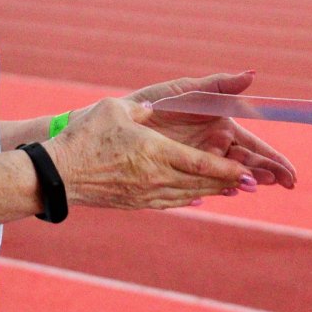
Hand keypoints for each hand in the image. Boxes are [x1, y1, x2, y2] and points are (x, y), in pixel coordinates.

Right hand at [47, 97, 250, 209]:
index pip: (200, 163)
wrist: (58, 175)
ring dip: (212, 191)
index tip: (247, 170)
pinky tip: (198, 196)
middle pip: (201, 183)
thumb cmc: (84, 137)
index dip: (227, 168)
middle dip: (228, 182)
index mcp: (154, 152)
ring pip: (188, 194)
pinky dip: (189, 198)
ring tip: (233, 188)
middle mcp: (155, 177)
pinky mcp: (135, 202)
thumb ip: (142, 109)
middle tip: (253, 181)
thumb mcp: (115, 109)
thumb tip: (157, 109)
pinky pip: (170, 202)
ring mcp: (146, 193)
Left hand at [130, 70, 297, 188]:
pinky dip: (218, 188)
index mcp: (221, 127)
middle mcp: (214, 148)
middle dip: (266, 173)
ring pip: (229, 176)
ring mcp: (199, 163)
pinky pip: (204, 185)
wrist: (119, 121)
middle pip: (246, 164)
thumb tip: (252, 75)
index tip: (290, 172)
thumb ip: (220, 85)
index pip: (254, 146)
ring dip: (245, 181)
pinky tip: (229, 190)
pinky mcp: (182, 175)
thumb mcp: (187, 90)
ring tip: (257, 184)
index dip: (273, 159)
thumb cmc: (155, 101)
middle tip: (284, 182)